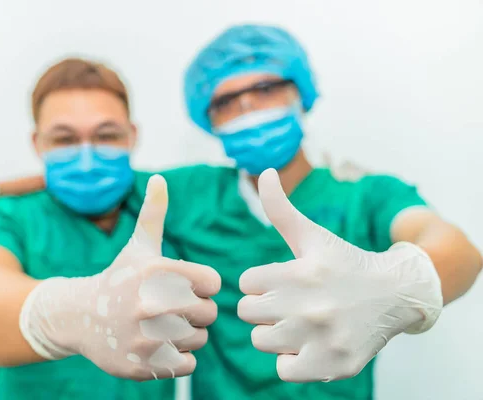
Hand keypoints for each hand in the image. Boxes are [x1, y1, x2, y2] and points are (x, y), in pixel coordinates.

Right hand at [19, 175, 220, 379]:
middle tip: (171, 309)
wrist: (79, 317)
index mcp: (156, 271)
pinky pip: (186, 364)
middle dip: (195, 311)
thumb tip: (160, 178)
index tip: (182, 286)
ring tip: (163, 326)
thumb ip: (153, 213)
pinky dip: (177, 357)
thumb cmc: (119, 278)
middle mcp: (150, 303)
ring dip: (187, 335)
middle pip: (208, 313)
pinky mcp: (141, 364)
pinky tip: (157, 345)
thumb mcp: (137, 246)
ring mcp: (144, 336)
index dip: (201, 285)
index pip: (212, 282)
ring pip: (198, 339)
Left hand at [237, 169, 441, 381]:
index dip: (262, 281)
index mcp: (301, 272)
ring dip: (275, 333)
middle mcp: (310, 307)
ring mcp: (322, 339)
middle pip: (248, 313)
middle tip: (291, 302)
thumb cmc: (344, 263)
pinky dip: (292, 360)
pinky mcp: (333, 365)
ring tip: (300, 322)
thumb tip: (265, 171)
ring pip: (261, 341)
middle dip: (265, 306)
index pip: (246, 283)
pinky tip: (310, 344)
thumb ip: (280, 208)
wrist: (394, 295)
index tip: (284, 280)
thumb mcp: (312, 235)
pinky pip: (282, 370)